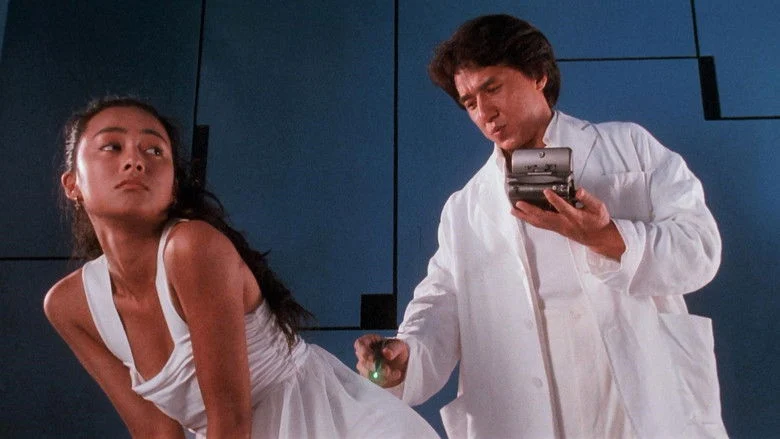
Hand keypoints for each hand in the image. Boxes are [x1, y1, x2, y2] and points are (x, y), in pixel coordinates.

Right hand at [354, 334, 408, 387]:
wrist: (402, 363)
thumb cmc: (398, 351)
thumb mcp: (399, 346)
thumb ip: (393, 348)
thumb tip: (386, 353)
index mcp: (368, 341)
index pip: (359, 344)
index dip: (364, 352)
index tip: (373, 359)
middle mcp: (364, 353)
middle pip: (363, 361)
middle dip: (376, 367)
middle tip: (389, 369)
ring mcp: (365, 366)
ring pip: (367, 373)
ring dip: (382, 375)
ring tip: (396, 373)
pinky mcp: (368, 377)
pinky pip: (372, 381)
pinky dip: (383, 380)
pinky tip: (392, 376)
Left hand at [510, 187, 625, 259]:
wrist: (598, 237)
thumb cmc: (598, 221)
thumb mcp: (598, 207)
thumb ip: (588, 198)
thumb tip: (578, 191)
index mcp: (575, 216)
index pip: (563, 207)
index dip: (554, 199)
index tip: (546, 191)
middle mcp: (564, 223)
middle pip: (544, 217)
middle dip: (530, 210)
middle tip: (519, 203)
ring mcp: (558, 227)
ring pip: (540, 222)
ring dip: (526, 216)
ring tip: (514, 210)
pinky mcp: (556, 229)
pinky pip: (541, 225)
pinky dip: (530, 220)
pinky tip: (523, 216)